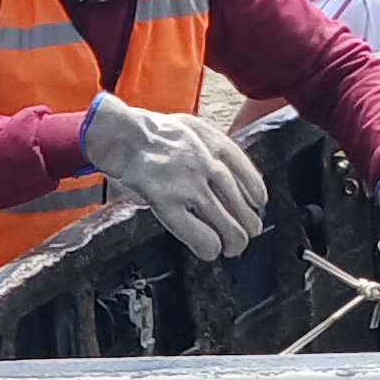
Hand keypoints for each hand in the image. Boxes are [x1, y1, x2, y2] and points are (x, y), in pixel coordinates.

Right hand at [81, 97, 267, 262]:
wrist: (122, 134)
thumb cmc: (151, 133)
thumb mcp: (192, 127)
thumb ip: (212, 147)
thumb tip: (226, 171)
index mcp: (215, 144)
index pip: (250, 178)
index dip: (256, 197)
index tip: (257, 206)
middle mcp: (207, 165)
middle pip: (241, 206)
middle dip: (248, 225)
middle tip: (247, 234)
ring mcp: (188, 186)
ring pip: (226, 224)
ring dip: (234, 241)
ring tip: (233, 248)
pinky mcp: (168, 203)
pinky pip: (199, 234)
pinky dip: (210, 248)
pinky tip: (211, 252)